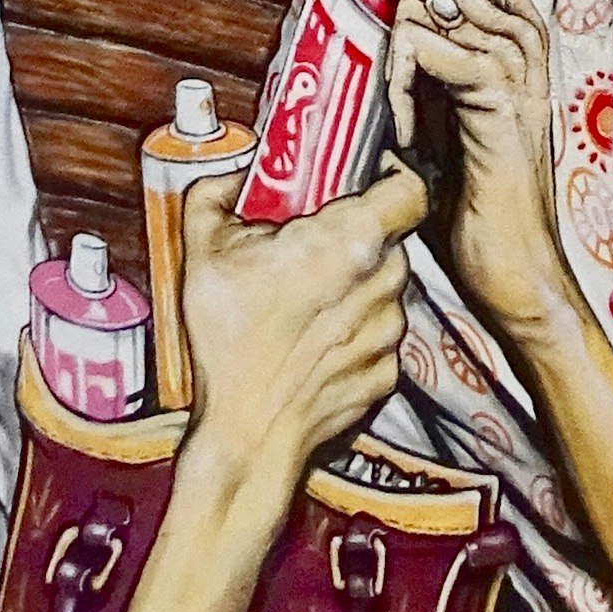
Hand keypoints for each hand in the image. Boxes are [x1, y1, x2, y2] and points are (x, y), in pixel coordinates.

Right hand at [163, 160, 427, 544]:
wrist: (249, 435)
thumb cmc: (229, 346)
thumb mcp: (202, 251)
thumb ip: (216, 193)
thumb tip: (231, 175)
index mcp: (347, 243)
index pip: (411, 187)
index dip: (393, 177)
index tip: (366, 179)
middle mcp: (381, 284)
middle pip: (391, 238)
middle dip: (356, 234)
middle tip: (312, 241)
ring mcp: (389, 333)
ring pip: (384, 286)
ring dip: (354, 284)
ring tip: (305, 299)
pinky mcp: (388, 372)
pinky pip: (377, 333)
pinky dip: (353, 331)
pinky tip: (312, 340)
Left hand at [376, 0, 572, 352]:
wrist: (515, 272)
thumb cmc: (471, 202)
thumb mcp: (431, 119)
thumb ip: (410, 71)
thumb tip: (355, 34)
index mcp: (513, 34)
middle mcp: (524, 38)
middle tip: (373, 13)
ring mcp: (518, 67)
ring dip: (393, 46)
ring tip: (397, 112)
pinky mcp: (501, 101)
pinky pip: (427, 51)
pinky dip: (400, 87)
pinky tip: (403, 133)